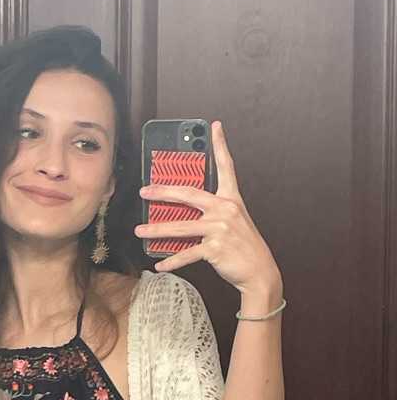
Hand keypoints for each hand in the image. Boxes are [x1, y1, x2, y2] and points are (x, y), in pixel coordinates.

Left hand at [134, 121, 280, 295]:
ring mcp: (220, 229)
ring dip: (156, 230)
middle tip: (144, 191)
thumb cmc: (243, 246)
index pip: (226, 167)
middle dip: (162, 192)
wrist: (259, 272)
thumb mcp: (232, 222)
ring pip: (181, 227)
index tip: (215, 127)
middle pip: (189, 194)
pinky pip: (187, 253)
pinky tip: (159, 264)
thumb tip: (181, 212)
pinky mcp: (215, 249)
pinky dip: (171, 260)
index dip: (220, 146)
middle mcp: (225, 210)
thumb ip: (212, 212)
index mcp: (231, 200)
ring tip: (140, 232)